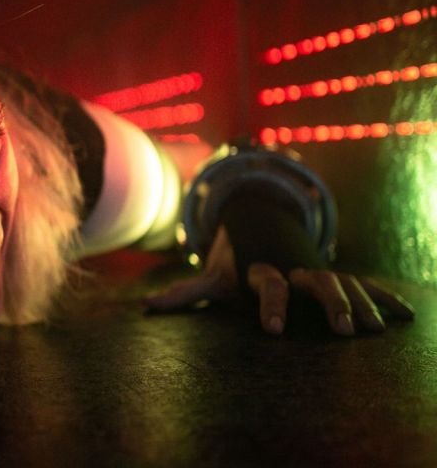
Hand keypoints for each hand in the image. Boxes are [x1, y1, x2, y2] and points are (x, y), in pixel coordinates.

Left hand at [143, 227, 414, 334]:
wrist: (259, 221)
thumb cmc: (232, 260)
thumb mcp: (211, 276)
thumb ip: (184, 294)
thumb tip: (145, 308)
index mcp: (262, 269)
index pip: (268, 285)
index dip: (271, 305)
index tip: (274, 329)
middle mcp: (294, 266)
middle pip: (317, 282)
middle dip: (331, 303)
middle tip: (344, 330)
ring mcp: (319, 268)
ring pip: (345, 283)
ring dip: (362, 304)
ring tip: (374, 329)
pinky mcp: (338, 273)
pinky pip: (365, 284)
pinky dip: (384, 297)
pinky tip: (405, 316)